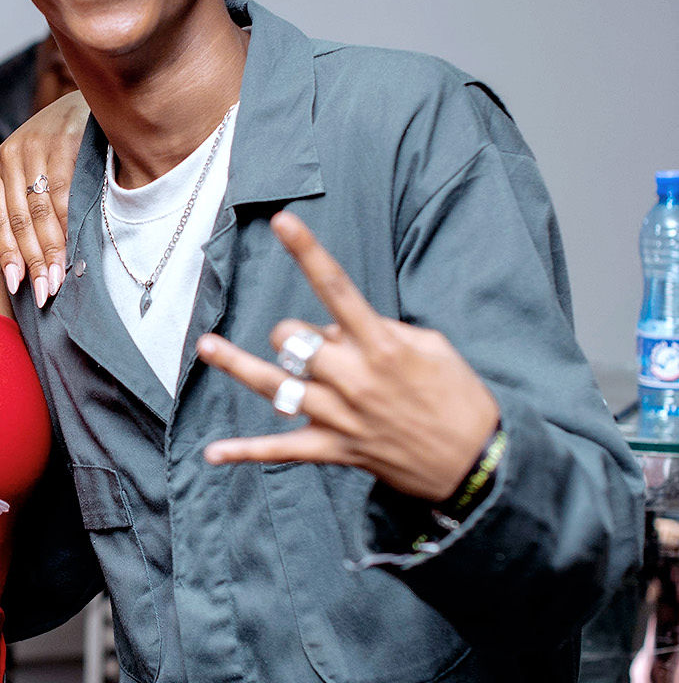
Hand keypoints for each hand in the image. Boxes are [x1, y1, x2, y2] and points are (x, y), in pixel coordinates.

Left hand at [0, 92, 88, 306]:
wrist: (91, 98)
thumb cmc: (58, 142)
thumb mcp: (25, 171)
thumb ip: (4, 209)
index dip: (7, 254)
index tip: (17, 285)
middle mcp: (12, 154)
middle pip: (21, 218)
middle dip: (33, 260)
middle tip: (44, 292)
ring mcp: (37, 147)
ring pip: (42, 210)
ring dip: (52, 248)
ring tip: (59, 278)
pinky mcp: (63, 142)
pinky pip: (65, 192)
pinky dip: (69, 222)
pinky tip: (75, 245)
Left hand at [196, 212, 500, 502]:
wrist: (475, 462)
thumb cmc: (458, 397)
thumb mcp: (432, 346)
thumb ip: (382, 330)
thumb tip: (339, 328)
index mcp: (381, 345)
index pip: (336, 287)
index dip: (307, 251)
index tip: (281, 220)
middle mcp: (354, 378)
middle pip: (294, 340)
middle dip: (293, 335)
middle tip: (315, 348)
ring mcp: (340, 416)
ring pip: (275, 386)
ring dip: (237, 365)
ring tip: (206, 346)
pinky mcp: (335, 449)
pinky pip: (280, 450)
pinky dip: (245, 453)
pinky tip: (213, 454)